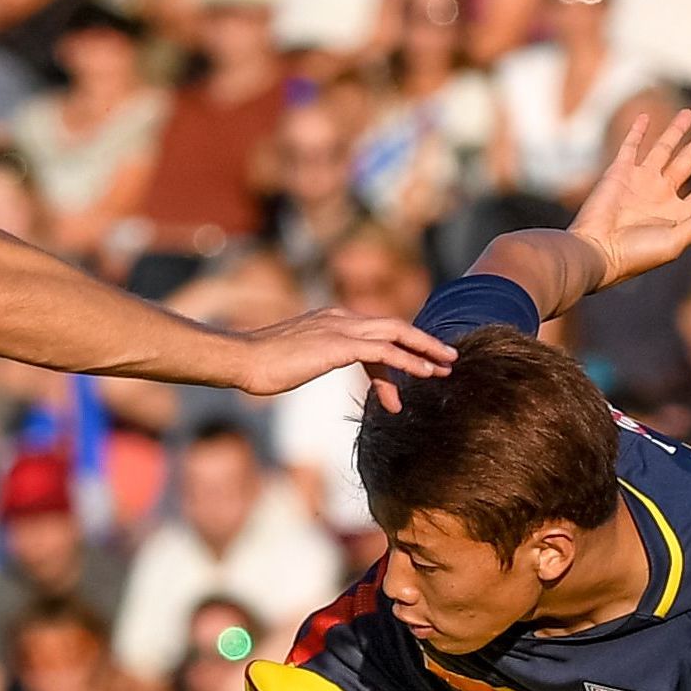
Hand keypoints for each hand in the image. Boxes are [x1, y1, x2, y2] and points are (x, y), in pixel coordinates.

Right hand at [226, 309, 455, 402]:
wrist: (242, 360)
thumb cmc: (262, 366)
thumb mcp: (297, 361)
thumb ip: (314, 359)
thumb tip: (314, 367)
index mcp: (331, 319)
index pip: (374, 334)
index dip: (397, 355)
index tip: (416, 372)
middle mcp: (340, 317)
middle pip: (394, 326)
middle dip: (424, 343)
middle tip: (448, 359)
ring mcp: (340, 328)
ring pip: (396, 334)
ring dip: (425, 350)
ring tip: (447, 367)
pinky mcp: (339, 345)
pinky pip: (384, 352)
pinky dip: (408, 361)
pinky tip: (424, 373)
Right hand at [568, 110, 690, 286]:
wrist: (597, 250)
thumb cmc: (636, 254)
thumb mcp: (674, 243)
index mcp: (678, 215)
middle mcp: (661, 196)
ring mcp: (640, 182)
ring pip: (663, 149)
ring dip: (676, 131)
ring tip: (690, 113)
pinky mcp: (619, 174)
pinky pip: (630, 147)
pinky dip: (637, 132)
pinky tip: (646, 117)